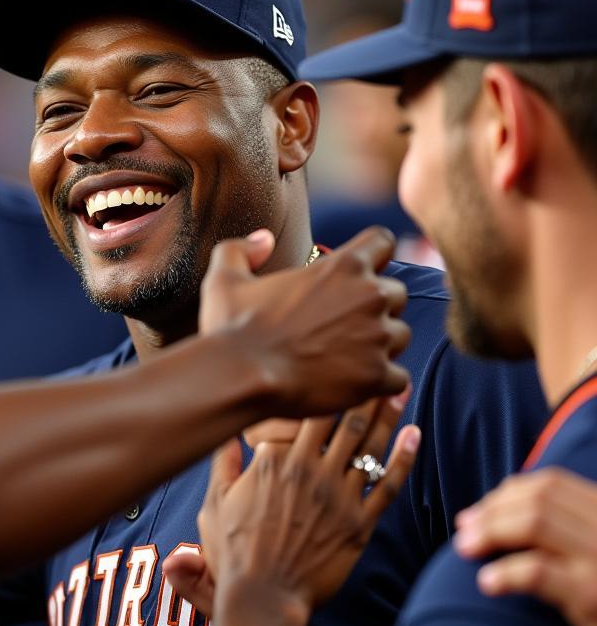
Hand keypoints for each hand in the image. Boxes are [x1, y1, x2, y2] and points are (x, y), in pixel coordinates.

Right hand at [164, 391, 420, 616]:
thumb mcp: (215, 502)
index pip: (306, 413)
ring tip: (399, 389)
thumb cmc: (233, 552)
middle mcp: (311, 471)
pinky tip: (414, 435)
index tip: (336, 369)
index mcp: (277, 461)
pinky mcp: (359, 526)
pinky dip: (404, 458)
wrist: (262, 596)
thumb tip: (224, 435)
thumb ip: (223, 465)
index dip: (324, 388)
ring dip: (387, 414)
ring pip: (370, 446)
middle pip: (345, 421)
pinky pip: (388, 486)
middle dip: (364, 391)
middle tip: (380, 369)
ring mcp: (338, 498)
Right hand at [199, 227, 409, 416]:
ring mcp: (377, 337)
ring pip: (400, 336)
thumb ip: (241, 249)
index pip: (383, 242)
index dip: (371, 257)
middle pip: (396, 294)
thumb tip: (263, 240)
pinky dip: (379, 383)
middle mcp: (369, 296)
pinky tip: (351, 386)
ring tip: (344, 359)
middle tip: (343, 327)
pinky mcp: (377, 376)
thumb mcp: (225, 279)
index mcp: (343, 266)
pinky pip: (398, 378)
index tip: (354, 277)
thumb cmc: (232, 328)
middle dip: (376, 308)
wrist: (240, 377)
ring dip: (380, 346)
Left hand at [455, 467, 596, 625]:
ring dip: (490, 532)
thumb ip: (567, 530)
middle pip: (539, 500)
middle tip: (463, 531)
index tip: (478, 513)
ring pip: (535, 524)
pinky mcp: (593, 595)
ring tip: (465, 549)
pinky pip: (538, 571)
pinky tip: (486, 583)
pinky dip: (506, 572)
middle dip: (492, 511)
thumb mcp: (594, 552)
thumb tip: (498, 514)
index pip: (552, 484)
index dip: (506, 495)